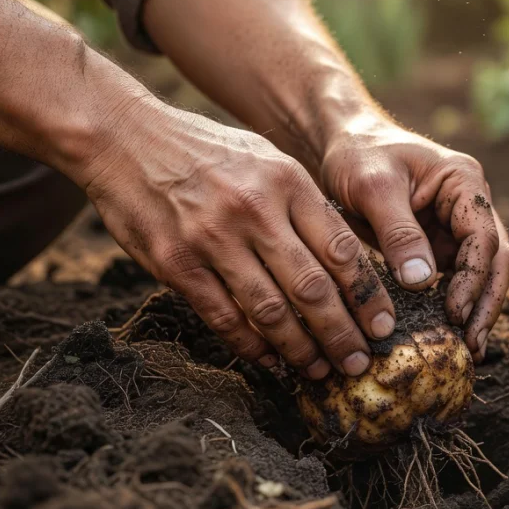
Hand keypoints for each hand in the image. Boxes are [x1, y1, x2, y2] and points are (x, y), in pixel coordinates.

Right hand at [83, 102, 395, 378]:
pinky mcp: (176, 264)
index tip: (385, 326)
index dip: (368, 297)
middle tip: (360, 362)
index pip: (342, 250)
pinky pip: (224, 317)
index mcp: (286, 182)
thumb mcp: (267, 160)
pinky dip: (252, 346)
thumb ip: (305, 206)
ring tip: (320, 370)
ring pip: (270, 310)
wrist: (124, 138)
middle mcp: (254, 211)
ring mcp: (212, 239)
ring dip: (301, 349)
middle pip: (312, 288)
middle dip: (342, 333)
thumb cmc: (207, 152)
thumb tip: (350, 260)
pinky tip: (271, 360)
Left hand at [320, 113, 508, 359]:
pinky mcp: (440, 244)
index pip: (484, 237)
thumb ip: (399, 232)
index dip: (474, 279)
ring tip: (468, 349)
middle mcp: (471, 204)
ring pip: (481, 273)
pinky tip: (449, 334)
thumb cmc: (358, 154)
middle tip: (472, 345)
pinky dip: (455, 305)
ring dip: (476, 310)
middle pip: (495, 259)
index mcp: (465, 182)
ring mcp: (457, 225)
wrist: (343, 143)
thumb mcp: (373, 187)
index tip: (454, 313)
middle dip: (486, 303)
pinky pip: (455, 278)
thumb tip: (423, 282)